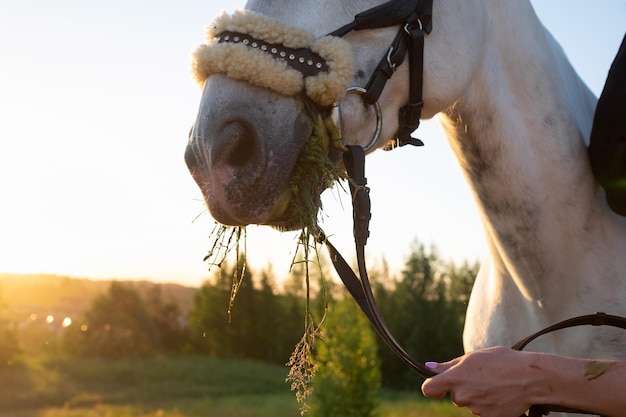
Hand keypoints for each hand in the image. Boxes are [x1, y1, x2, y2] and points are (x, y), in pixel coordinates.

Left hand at [421, 347, 537, 416]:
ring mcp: (475, 409)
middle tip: (482, 378)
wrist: (530, 378)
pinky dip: (489, 405)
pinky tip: (500, 394)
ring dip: (477, 396)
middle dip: (464, 389)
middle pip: (455, 396)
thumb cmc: (502, 361)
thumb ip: (449, 365)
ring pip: (470, 403)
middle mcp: (463, 395)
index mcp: (455, 378)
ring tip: (495, 384)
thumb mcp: (473, 357)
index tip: (438, 386)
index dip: (432, 387)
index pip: (429, 388)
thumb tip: (429, 366)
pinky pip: (483, 412)